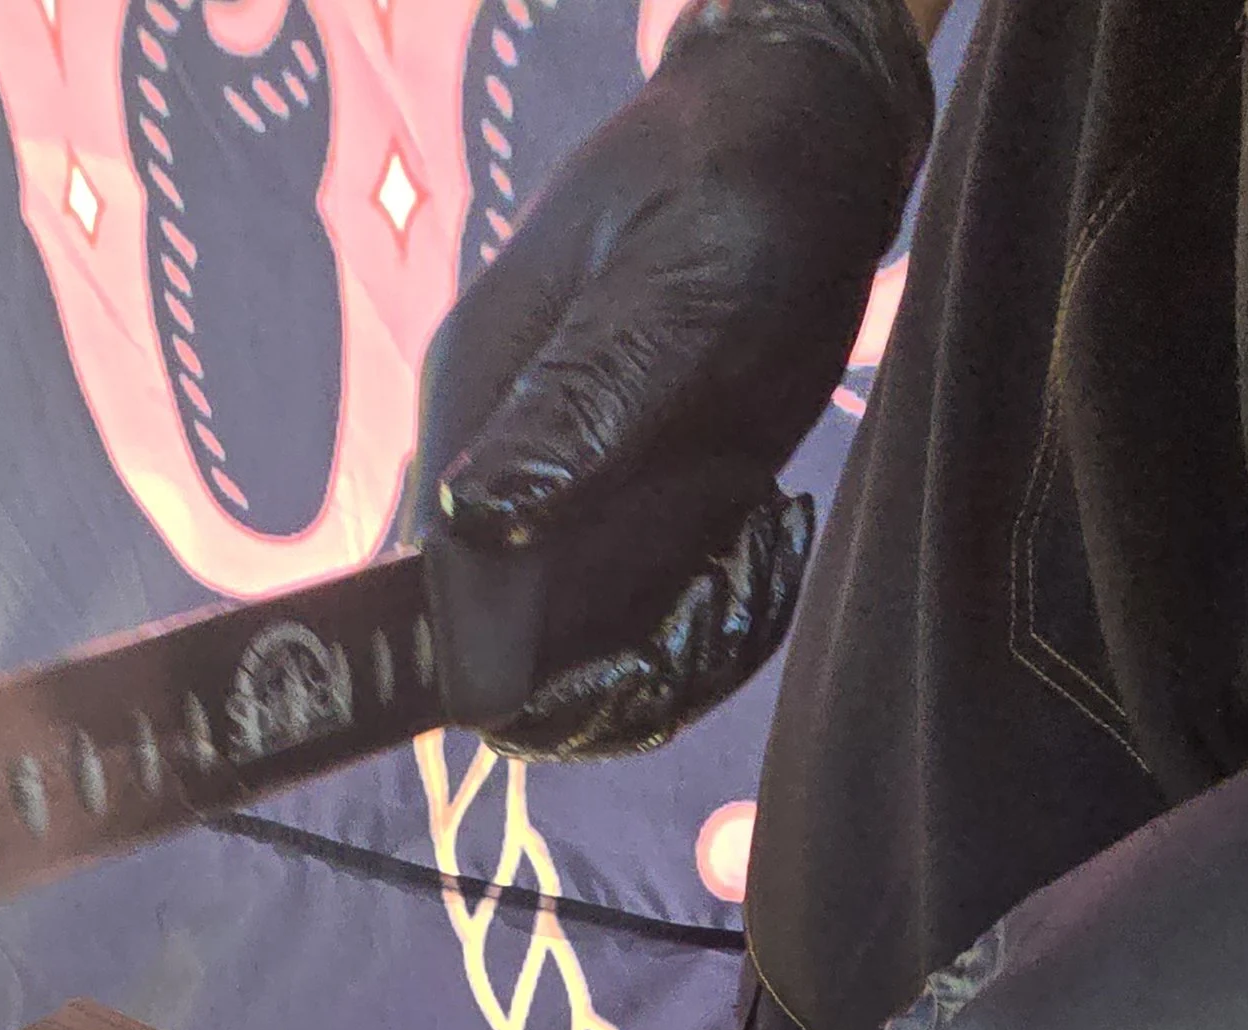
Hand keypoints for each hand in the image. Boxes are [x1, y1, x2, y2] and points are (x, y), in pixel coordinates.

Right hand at [415, 0, 931, 756]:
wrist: (791, 137)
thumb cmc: (733, 187)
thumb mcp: (672, 290)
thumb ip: (580, 407)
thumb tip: (472, 523)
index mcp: (474, 415)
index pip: (456, 608)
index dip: (541, 674)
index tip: (657, 642)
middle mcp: (494, 482)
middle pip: (520, 669)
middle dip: (631, 670)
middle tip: (731, 585)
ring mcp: (554, 511)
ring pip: (589, 665)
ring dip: (685, 649)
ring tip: (759, 547)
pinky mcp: (614, 526)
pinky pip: (641, 631)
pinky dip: (710, 622)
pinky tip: (761, 539)